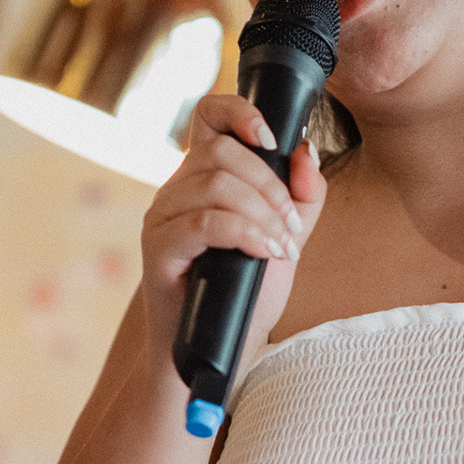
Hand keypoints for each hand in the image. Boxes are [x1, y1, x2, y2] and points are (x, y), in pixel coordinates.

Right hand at [138, 94, 327, 375]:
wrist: (217, 351)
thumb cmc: (245, 295)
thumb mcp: (285, 239)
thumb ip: (302, 198)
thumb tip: (306, 151)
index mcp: (202, 177)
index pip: (208, 116)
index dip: (239, 112)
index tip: (273, 139)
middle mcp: (176, 189)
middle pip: (221, 151)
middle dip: (270, 185)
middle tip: (291, 226)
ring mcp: (161, 217)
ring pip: (216, 184)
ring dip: (263, 213)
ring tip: (281, 246)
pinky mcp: (157, 249)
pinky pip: (204, 222)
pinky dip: (245, 233)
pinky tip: (264, 252)